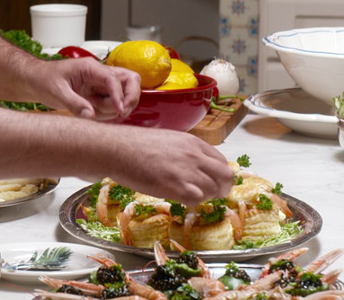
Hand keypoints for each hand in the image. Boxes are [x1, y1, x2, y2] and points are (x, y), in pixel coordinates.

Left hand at [32, 57, 139, 119]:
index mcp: (90, 67)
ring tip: (91, 110)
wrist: (35, 81)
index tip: (119, 110)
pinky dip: (107, 112)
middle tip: (119, 112)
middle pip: (130, 80)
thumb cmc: (43, 79)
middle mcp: (99, 74)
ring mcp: (100, 84)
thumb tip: (90, 114)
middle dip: (129, 97)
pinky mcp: (98, 94)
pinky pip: (112, 104)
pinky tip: (90, 112)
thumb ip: (73, 103)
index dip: (120, 95)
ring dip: (113, 108)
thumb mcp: (56, 92)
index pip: (113, 78)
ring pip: (124, 94)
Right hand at [102, 127, 234, 205]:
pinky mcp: (176, 186)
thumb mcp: (168, 140)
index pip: (221, 161)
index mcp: (193, 143)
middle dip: (221, 188)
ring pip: (213, 191)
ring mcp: (187, 171)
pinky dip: (191, 203)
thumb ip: (185, 151)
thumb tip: (192, 165)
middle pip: (225, 177)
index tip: (213, 181)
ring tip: (189, 196)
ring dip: (204, 197)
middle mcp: (195, 156)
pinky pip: (196, 200)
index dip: (219, 174)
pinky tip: (179, 199)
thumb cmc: (135, 144)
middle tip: (211, 194)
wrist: (118, 148)